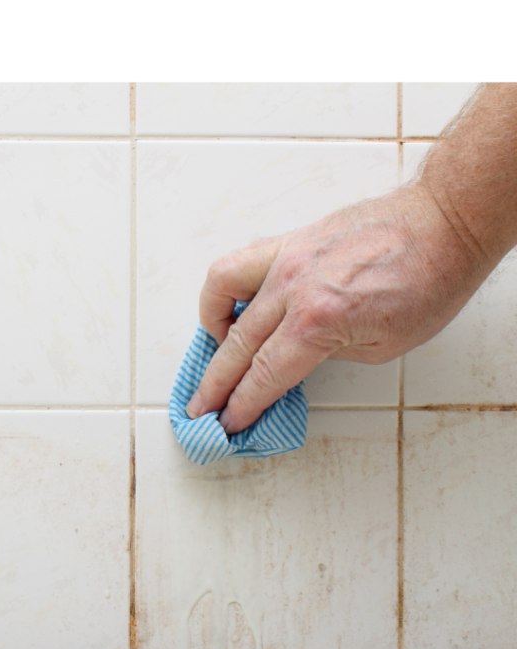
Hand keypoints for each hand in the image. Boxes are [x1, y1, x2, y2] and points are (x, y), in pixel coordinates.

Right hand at [186, 182, 493, 433]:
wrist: (444, 224)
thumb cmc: (429, 281)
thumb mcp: (384, 344)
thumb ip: (327, 354)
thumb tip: (294, 362)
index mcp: (319, 321)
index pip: (265, 375)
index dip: (242, 405)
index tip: (227, 423)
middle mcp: (293, 288)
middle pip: (237, 347)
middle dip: (215, 385)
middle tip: (203, 408)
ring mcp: (286, 258)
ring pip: (220, 295)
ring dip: (210, 330)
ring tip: (218, 351)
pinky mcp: (288, 241)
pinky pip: (237, 265)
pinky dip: (224, 290)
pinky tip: (234, 307)